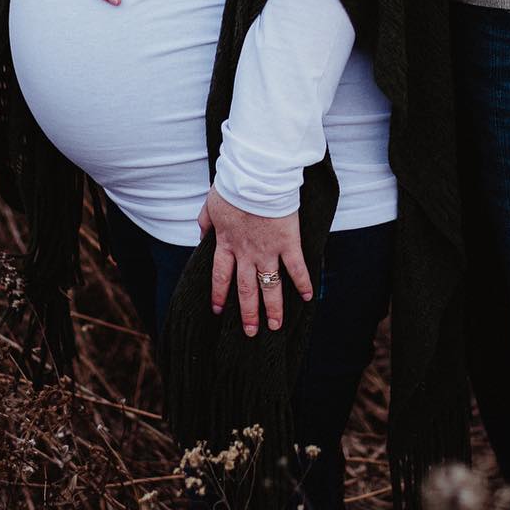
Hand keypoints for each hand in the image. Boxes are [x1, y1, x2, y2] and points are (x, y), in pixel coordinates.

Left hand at [197, 187, 314, 335]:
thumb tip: (201, 234)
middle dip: (248, 313)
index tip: (218, 310)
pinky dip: (303, 283)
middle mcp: (246, 253)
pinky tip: (308, 297)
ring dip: (272, 307)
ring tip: (275, 325)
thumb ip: (205, 222)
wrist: (256, 177)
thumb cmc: (233, 186)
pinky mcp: (287, 242)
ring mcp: (267, 250)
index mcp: (226, 243)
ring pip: (269, 286)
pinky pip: (296, 268)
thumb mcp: (211, 204)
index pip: (220, 276)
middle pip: (245, 289)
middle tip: (250, 332)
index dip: (219, 295)